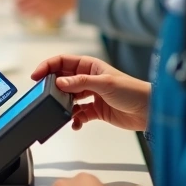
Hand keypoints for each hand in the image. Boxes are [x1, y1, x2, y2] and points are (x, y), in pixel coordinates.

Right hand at [32, 55, 150, 131]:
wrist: (149, 110)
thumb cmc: (132, 91)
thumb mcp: (104, 83)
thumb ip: (80, 82)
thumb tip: (59, 83)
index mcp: (90, 66)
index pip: (62, 62)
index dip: (47, 67)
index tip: (36, 76)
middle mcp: (88, 79)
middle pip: (63, 81)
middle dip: (53, 89)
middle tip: (45, 97)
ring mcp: (91, 95)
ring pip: (69, 99)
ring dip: (63, 106)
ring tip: (61, 112)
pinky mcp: (95, 110)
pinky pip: (78, 115)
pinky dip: (74, 120)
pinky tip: (75, 124)